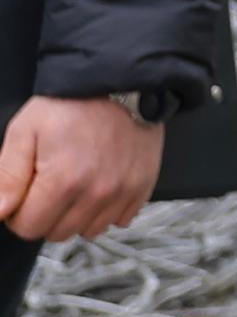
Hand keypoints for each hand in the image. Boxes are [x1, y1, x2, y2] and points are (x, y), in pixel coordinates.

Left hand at [0, 95, 161, 242]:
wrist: (119, 83)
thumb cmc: (70, 105)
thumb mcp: (24, 132)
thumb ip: (7, 177)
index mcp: (63, 182)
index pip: (29, 228)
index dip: (18, 213)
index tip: (24, 192)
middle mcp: (97, 193)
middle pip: (58, 233)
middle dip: (46, 215)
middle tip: (48, 186)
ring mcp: (123, 192)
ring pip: (89, 230)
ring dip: (77, 215)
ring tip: (75, 185)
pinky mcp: (143, 187)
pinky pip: (120, 220)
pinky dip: (106, 210)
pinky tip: (98, 186)